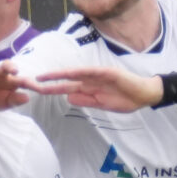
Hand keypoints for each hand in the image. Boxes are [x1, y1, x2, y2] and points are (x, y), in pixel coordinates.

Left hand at [26, 65, 164, 111]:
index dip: (52, 89)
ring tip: (44, 77)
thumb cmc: (125, 100)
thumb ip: (86, 101)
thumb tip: (68, 98)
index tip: (37, 91)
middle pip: (66, 80)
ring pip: (75, 74)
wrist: (144, 95)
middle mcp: (90, 80)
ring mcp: (98, 75)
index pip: (66, 88)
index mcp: (88, 89)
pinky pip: (92, 72)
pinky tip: (69, 73)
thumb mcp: (102, 105)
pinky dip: (80, 72)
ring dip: (60, 75)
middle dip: (49, 81)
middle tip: (32, 82)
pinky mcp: (108, 73)